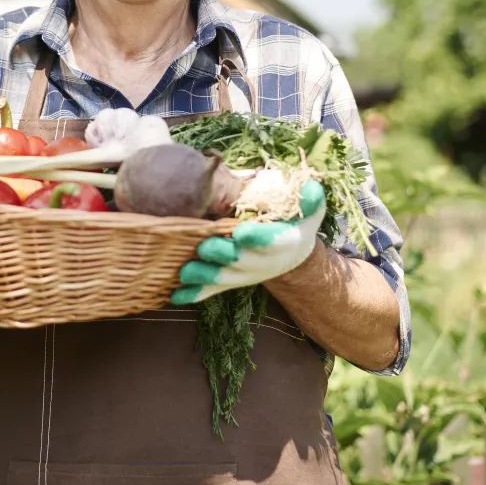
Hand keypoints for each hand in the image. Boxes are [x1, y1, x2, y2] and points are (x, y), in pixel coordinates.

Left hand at [171, 180, 326, 305]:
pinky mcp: (229, 281)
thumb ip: (311, 200)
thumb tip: (310, 188)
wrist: (290, 254)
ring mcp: (244, 275)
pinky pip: (211, 290)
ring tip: (184, 273)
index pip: (271, 241)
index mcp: (284, 243)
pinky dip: (194, 294)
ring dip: (203, 276)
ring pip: (223, 279)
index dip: (257, 238)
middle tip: (204, 247)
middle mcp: (263, 263)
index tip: (241, 232)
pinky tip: (174, 296)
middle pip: (242, 262)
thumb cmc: (295, 224)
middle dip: (223, 255)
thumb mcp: (309, 211)